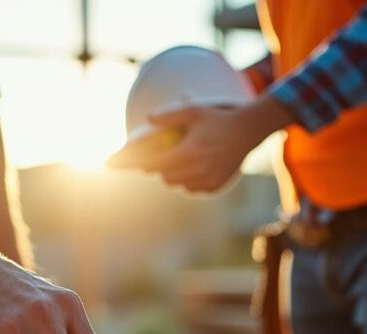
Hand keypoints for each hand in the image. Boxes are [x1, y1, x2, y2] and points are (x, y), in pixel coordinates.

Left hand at [139, 95, 293, 193]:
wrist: (249, 130)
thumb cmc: (219, 118)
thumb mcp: (193, 111)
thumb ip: (169, 117)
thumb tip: (148, 119)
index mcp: (188, 152)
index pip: (154, 164)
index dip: (136, 165)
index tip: (117, 166)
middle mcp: (197, 170)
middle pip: (164, 176)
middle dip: (158, 167)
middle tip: (159, 156)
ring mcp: (207, 180)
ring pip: (177, 184)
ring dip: (173, 174)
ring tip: (180, 159)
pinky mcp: (214, 186)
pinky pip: (191, 189)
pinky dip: (188, 181)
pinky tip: (194, 167)